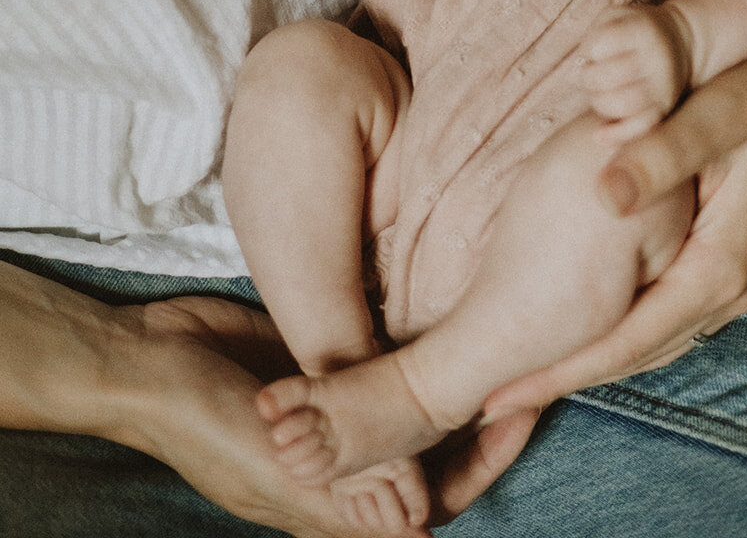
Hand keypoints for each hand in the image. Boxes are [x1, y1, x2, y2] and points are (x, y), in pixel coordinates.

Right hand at [117, 297, 537, 535]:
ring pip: (411, 400)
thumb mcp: (277, 467)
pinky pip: (379, 359)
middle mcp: (348, 458)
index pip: (431, 500)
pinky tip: (442, 304)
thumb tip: (422, 524)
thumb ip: (346, 490)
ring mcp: (338, 407)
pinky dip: (408, 345)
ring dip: (447, 375)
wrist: (145, 361)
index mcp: (337, 502)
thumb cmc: (202, 422)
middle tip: (526, 357)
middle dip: (477, 412)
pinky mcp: (323, 358)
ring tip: (496, 327)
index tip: (523, 411)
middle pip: (433, 446)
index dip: (479, 464)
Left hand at [481, 0, 746, 412]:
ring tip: (539, 370)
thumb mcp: (719, 110)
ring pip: (666, 337)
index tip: (503, 396)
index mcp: (725, 262)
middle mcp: (742, 286)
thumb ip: (662, 152)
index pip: (630, 340)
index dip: (563, 371)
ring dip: (606, 357)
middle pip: (644, 353)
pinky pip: (685, 314)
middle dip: (572, 376)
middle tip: (501, 401)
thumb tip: (603, 192)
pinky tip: (606, 319)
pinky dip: (638, 328)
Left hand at [578, 4, 690, 136]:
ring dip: (598, 102)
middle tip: (591, 75)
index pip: (600, 44)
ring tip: (599, 93)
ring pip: (620, 105)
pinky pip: (639, 128)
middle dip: (588, 78)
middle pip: (606, 77)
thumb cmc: (636, 30)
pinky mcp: (664, 110)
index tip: (594, 51)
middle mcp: (656, 59)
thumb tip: (581, 66)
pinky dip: (616, 135)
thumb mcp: (617, 15)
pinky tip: (599, 136)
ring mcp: (662, 87)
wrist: (680, 43)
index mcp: (643, 30)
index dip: (588, 50)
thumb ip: (595, 33)